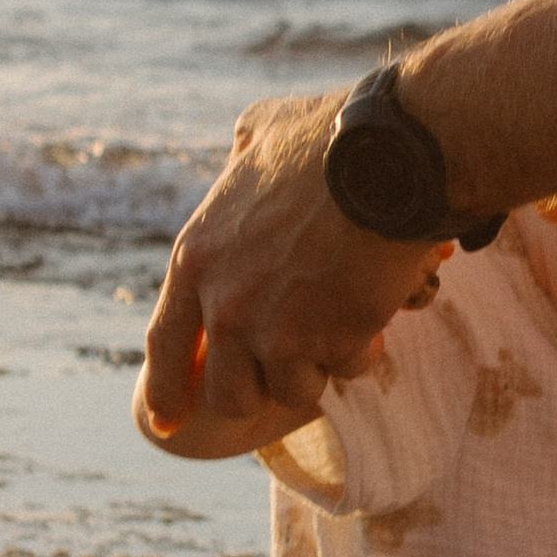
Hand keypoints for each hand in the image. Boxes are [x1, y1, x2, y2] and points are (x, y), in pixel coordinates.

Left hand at [136, 91, 441, 446]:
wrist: (391, 156)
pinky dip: (363, 349)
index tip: (166, 423)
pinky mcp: (331, 341)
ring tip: (342, 323)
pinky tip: (375, 311)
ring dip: (320, 364)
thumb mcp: (263, 132)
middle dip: (260, 387)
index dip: (166, 391)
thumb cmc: (333, 134)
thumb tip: (244, 157)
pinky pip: (347, 369)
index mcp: (197, 258)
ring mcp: (277, 330)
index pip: (165, 344)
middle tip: (293, 362)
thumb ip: (243, 162)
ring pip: (293, 388)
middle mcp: (227, 305)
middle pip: (228, 393)